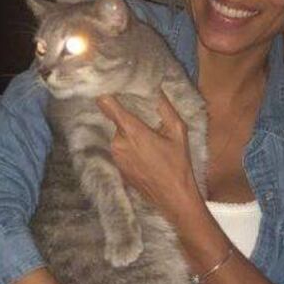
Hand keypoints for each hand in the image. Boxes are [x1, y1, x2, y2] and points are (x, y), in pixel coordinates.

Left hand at [96, 91, 200, 217]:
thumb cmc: (178, 164)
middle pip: (118, 121)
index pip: (108, 105)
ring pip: (120, 136)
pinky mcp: (117, 168)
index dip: (105, 94)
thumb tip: (156, 89)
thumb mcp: (178, 132)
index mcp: (132, 131)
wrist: (173, 197)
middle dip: (131, 119)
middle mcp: (118, 143)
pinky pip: (121, 150)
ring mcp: (116, 157)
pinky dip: (130, 149)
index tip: (107, 85)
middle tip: (149, 124)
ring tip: (151, 144)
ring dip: (131, 135)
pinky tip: (147, 156)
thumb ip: (165, 108)